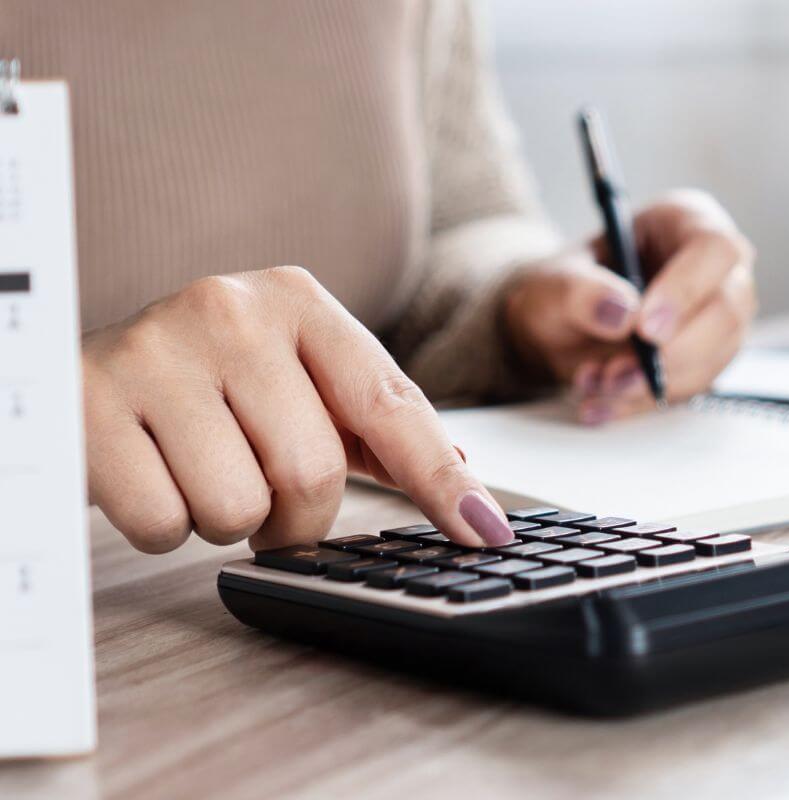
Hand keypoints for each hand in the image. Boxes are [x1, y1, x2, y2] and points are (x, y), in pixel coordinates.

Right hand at [83, 267, 513, 553]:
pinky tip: (149, 475)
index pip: (390, 403)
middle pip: (312, 472)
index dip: (441, 479)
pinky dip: (164, 525)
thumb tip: (463, 472)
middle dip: (295, 516)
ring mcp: (155, 351)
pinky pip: (163, 523)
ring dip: (225, 519)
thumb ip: (374, 424)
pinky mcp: (90, 404)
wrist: (80, 373)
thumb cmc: (208, 385)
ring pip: (237, 507)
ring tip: (198, 472)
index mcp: (298, 301)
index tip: (486, 531)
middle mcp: (230, 310)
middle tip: (266, 500)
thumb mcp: (295, 380)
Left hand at [504, 189, 756, 421]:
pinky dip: (644, 402)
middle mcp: (715, 269)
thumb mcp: (553, 282)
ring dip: (654, 383)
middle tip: (617, 371)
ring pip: (715, 357)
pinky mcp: (708, 359)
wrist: (558, 327)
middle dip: (673, 352)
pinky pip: (692, 388)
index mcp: (685, 222)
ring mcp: (720, 317)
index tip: (645, 330)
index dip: (685, 291)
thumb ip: (580, 292)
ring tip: (597, 383)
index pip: (714, 249)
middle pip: (728, 310)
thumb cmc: (565, 288)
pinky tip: (603, 402)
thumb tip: (622, 314)